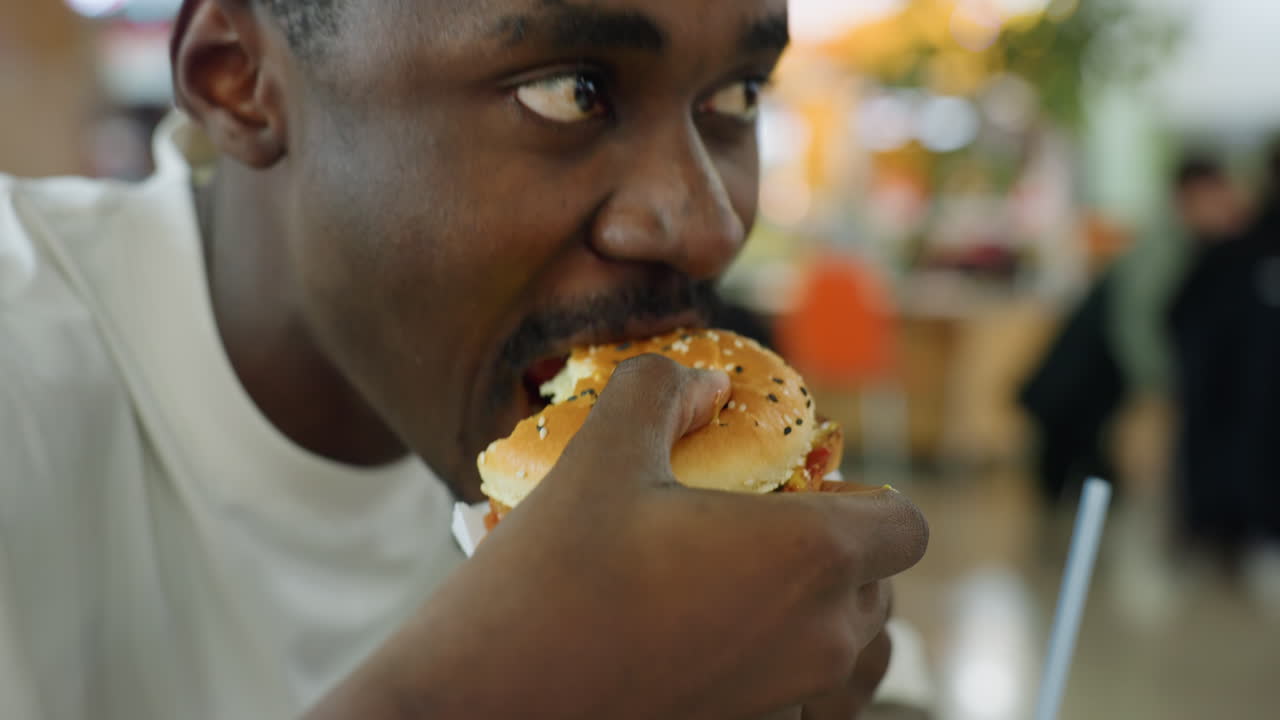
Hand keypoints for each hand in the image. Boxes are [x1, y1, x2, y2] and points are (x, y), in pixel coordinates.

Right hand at [307, 356, 928, 718]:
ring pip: (848, 656)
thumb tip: (704, 384)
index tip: (803, 491)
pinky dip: (788, 673)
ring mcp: (787, 701)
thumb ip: (663, 391)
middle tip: (756, 529)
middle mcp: (821, 639)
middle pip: (878, 589)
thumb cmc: (553, 577)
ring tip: (746, 591)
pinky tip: (723, 648)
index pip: (906, 527)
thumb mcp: (601, 453)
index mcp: (812, 557)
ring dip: (821, 617)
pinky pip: (806, 706)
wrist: (487, 703)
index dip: (867, 500)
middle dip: (839, 551)